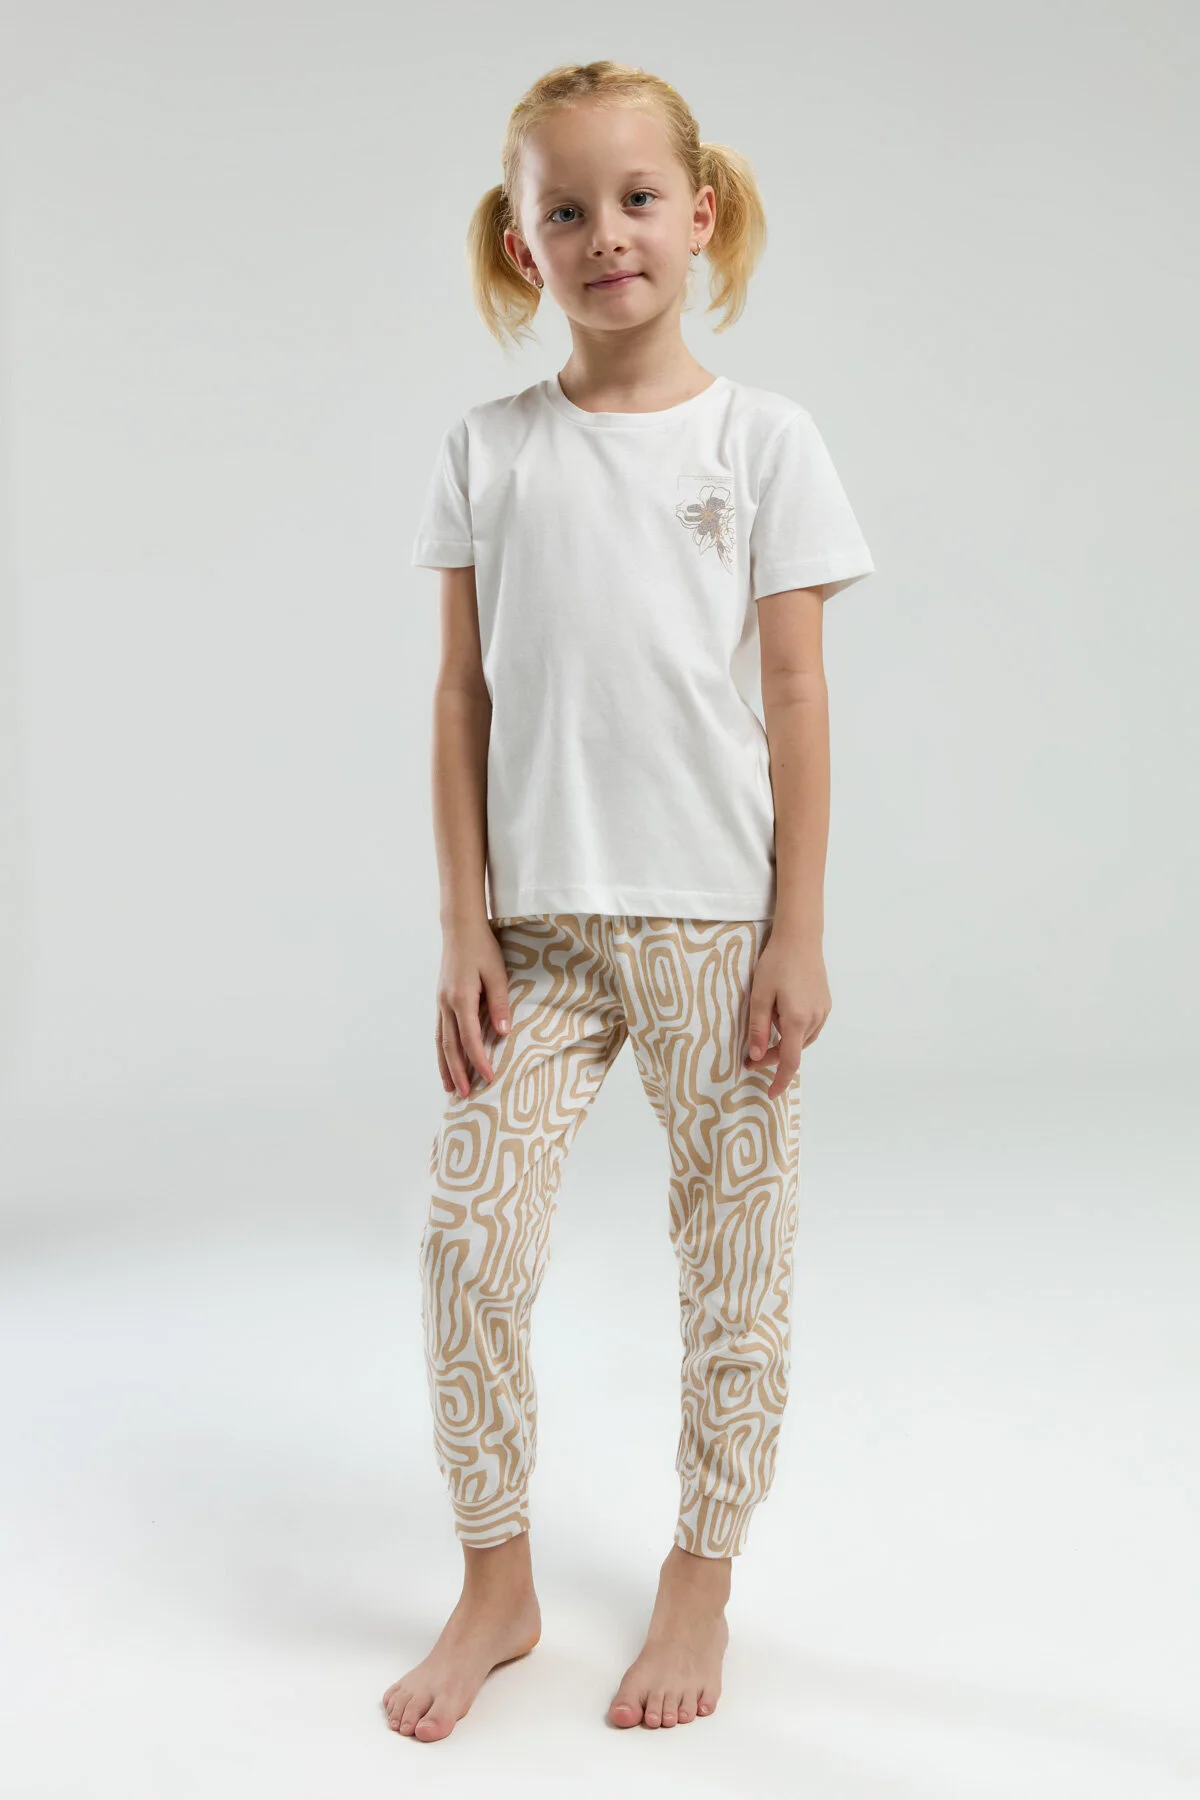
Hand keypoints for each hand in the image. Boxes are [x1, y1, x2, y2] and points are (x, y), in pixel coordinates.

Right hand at [435, 916, 511, 1096]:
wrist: (460, 928)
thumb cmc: (482, 948)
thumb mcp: (497, 973)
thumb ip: (500, 1003)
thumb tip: (504, 1032)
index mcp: (461, 998)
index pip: (470, 1038)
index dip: (479, 1060)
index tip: (489, 1078)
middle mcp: (446, 1004)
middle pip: (450, 1046)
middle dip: (458, 1072)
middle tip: (464, 1095)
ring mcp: (440, 1003)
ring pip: (440, 1042)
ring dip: (445, 1066)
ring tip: (449, 1088)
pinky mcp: (441, 1002)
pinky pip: (439, 1032)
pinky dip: (441, 1051)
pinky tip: (445, 1062)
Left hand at [745, 931, 831, 1099]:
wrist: (801, 938)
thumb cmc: (776, 963)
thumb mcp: (759, 996)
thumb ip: (758, 1028)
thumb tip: (757, 1057)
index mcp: (798, 1020)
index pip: (790, 1061)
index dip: (780, 1080)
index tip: (770, 1094)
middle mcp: (815, 1019)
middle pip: (795, 1051)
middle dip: (773, 1057)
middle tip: (749, 1057)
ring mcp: (823, 1011)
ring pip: (802, 1040)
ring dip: (784, 1043)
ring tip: (766, 1028)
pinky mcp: (825, 1003)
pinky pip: (809, 1027)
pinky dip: (794, 1031)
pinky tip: (781, 1018)